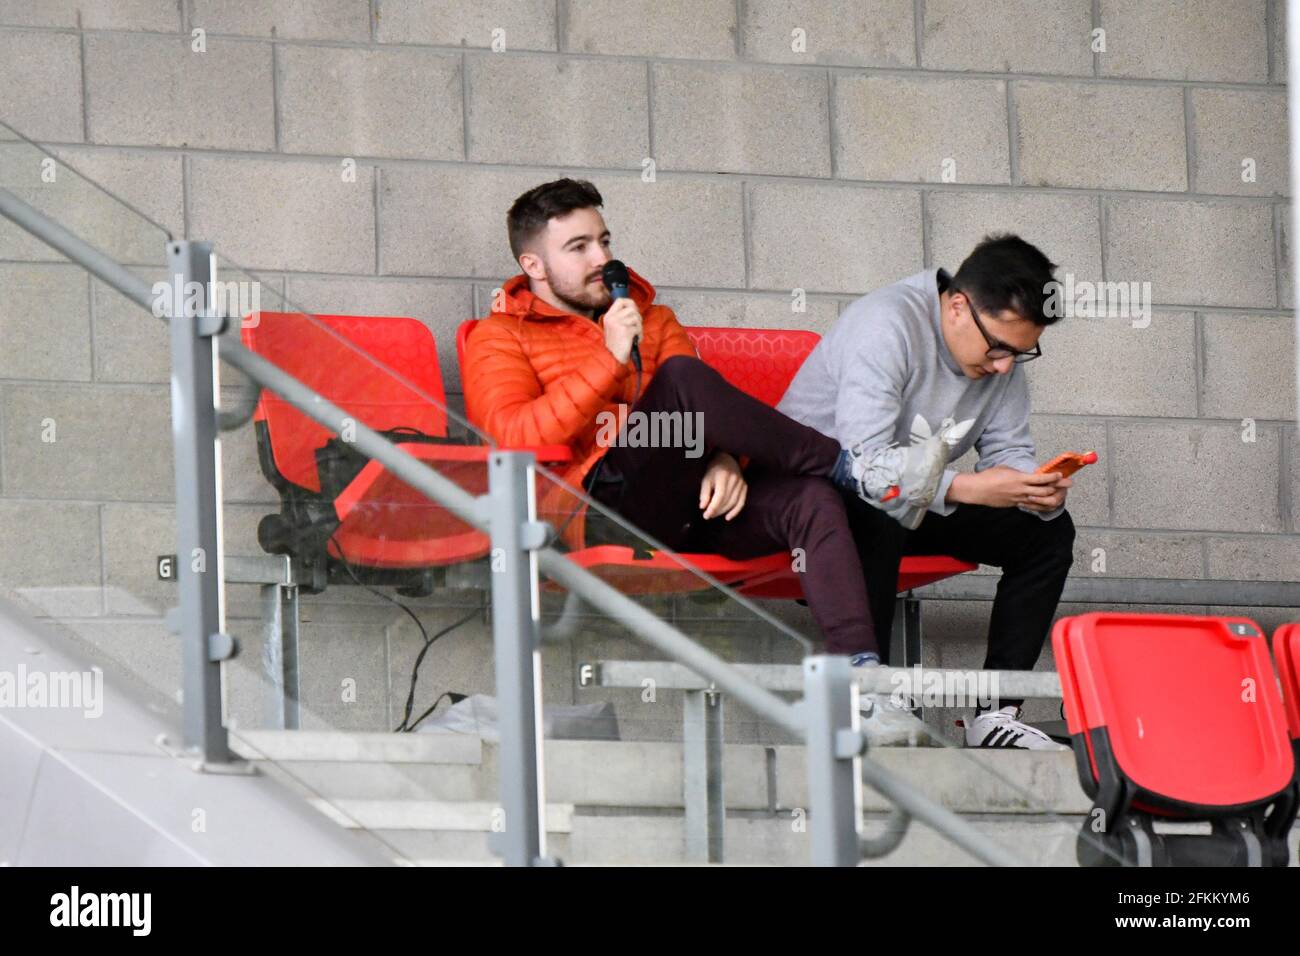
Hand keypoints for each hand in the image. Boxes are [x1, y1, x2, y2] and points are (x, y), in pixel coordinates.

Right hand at [602, 297, 642, 363]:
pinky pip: (638, 328)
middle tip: (636, 326)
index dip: (630, 303)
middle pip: (631, 308)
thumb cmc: (616, 345)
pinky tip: (634, 340)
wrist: (613, 358)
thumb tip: (634, 309)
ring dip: (639, 327)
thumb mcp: (614, 327)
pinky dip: (639, 335)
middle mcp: (612, 318)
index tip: (634, 311)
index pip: (620, 300)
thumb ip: (621, 317)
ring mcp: (618, 323)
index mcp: (608, 316)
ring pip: (636, 318)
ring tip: (634, 335)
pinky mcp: (625, 330)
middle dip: (637, 317)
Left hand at [699, 452, 746, 519]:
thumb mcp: (706, 478)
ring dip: (723, 512)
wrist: (728, 458)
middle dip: (717, 511)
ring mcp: (741, 483)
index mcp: (723, 476)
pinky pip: (741, 502)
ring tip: (714, 515)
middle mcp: (734, 480)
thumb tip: (703, 507)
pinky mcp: (745, 486)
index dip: (713, 508)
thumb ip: (704, 493)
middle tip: (708, 516)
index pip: (720, 496)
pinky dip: (735, 511)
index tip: (706, 515)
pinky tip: (728, 517)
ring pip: (733, 503)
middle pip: (726, 501)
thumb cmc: (714, 469)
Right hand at [950, 465, 1070, 510]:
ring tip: (1061, 494)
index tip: (1060, 474)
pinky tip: (1048, 504)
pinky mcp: (1015, 505)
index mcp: (1019, 478)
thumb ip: (1020, 473)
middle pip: (1045, 490)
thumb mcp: (1006, 469)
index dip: (1053, 477)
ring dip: (1052, 497)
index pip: (1041, 478)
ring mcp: (1019, 499)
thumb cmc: (989, 477)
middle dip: (1059, 487)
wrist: (978, 490)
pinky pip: (1032, 506)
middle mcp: (1021, 490)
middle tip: (1068, 484)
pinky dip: (1042, 505)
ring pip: (1040, 501)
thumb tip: (1028, 475)